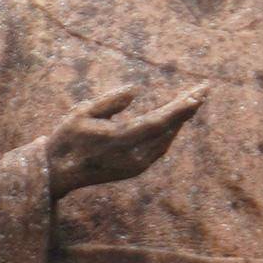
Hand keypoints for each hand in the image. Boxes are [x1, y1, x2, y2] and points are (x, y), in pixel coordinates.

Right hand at [44, 81, 201, 201]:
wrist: (58, 173)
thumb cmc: (67, 138)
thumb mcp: (81, 112)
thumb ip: (110, 101)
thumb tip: (134, 90)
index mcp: (120, 140)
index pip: (158, 122)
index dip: (180, 108)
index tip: (197, 94)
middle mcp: (133, 156)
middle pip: (168, 130)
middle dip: (187, 109)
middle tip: (203, 90)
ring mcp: (135, 165)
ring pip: (167, 140)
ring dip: (180, 121)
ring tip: (192, 100)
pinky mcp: (135, 170)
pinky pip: (159, 149)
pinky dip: (170, 133)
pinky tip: (175, 121)